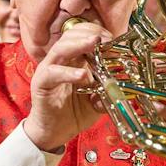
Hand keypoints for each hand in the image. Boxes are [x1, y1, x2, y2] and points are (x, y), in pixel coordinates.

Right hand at [23, 19, 111, 151]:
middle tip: (106, 40)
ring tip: (95, 44)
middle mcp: (60, 61)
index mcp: (74, 59)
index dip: (98, 32)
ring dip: (79, 44)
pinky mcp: (41, 84)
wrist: (55, 133)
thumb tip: (124, 82)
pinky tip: (82, 76)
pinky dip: (68, 72)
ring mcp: (49, 70)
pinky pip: (52, 73)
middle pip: (71, 34)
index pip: (82, 34)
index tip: (113, 40)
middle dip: (90, 33)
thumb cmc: (75, 112)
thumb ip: (109, 88)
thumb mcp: (99, 98)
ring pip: (60, 48)